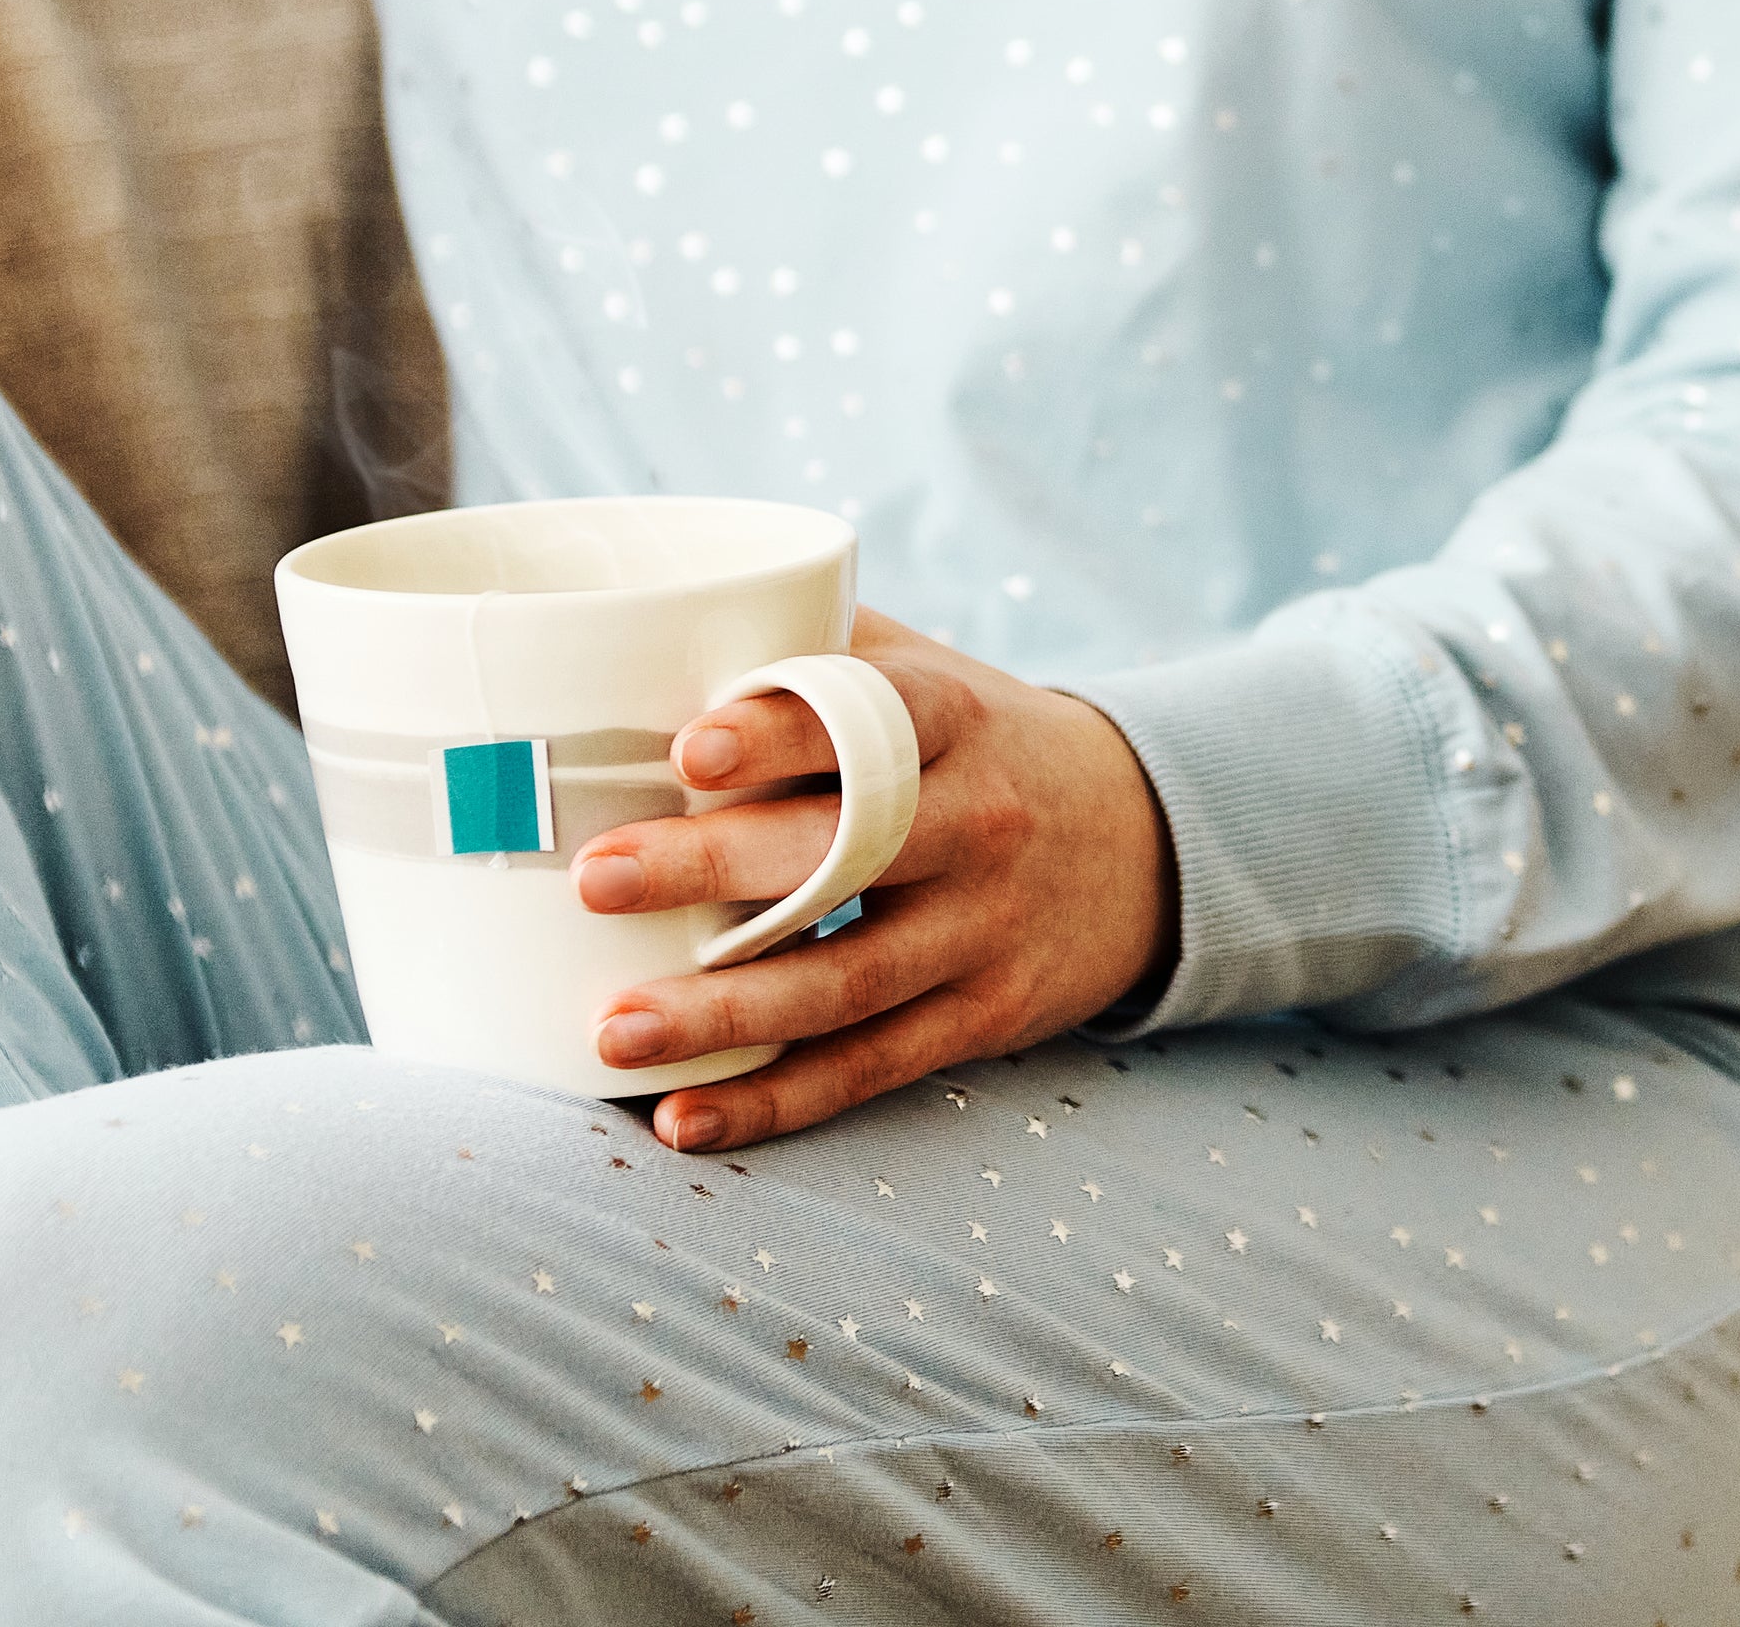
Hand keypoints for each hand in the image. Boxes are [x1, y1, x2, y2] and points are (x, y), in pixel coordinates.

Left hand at [568, 607, 1178, 1150]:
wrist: (1141, 841)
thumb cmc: (980, 742)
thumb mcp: (929, 670)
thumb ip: (819, 643)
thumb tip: (650, 621)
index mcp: (955, 719)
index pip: (873, 718)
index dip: (782, 733)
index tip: (690, 747)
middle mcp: (978, 822)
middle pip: (843, 852)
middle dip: (714, 867)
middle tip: (598, 877)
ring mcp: (984, 929)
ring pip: (845, 981)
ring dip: (724, 1013)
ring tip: (613, 1027)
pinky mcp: (984, 1018)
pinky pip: (870, 1067)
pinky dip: (776, 1103)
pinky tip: (684, 1119)